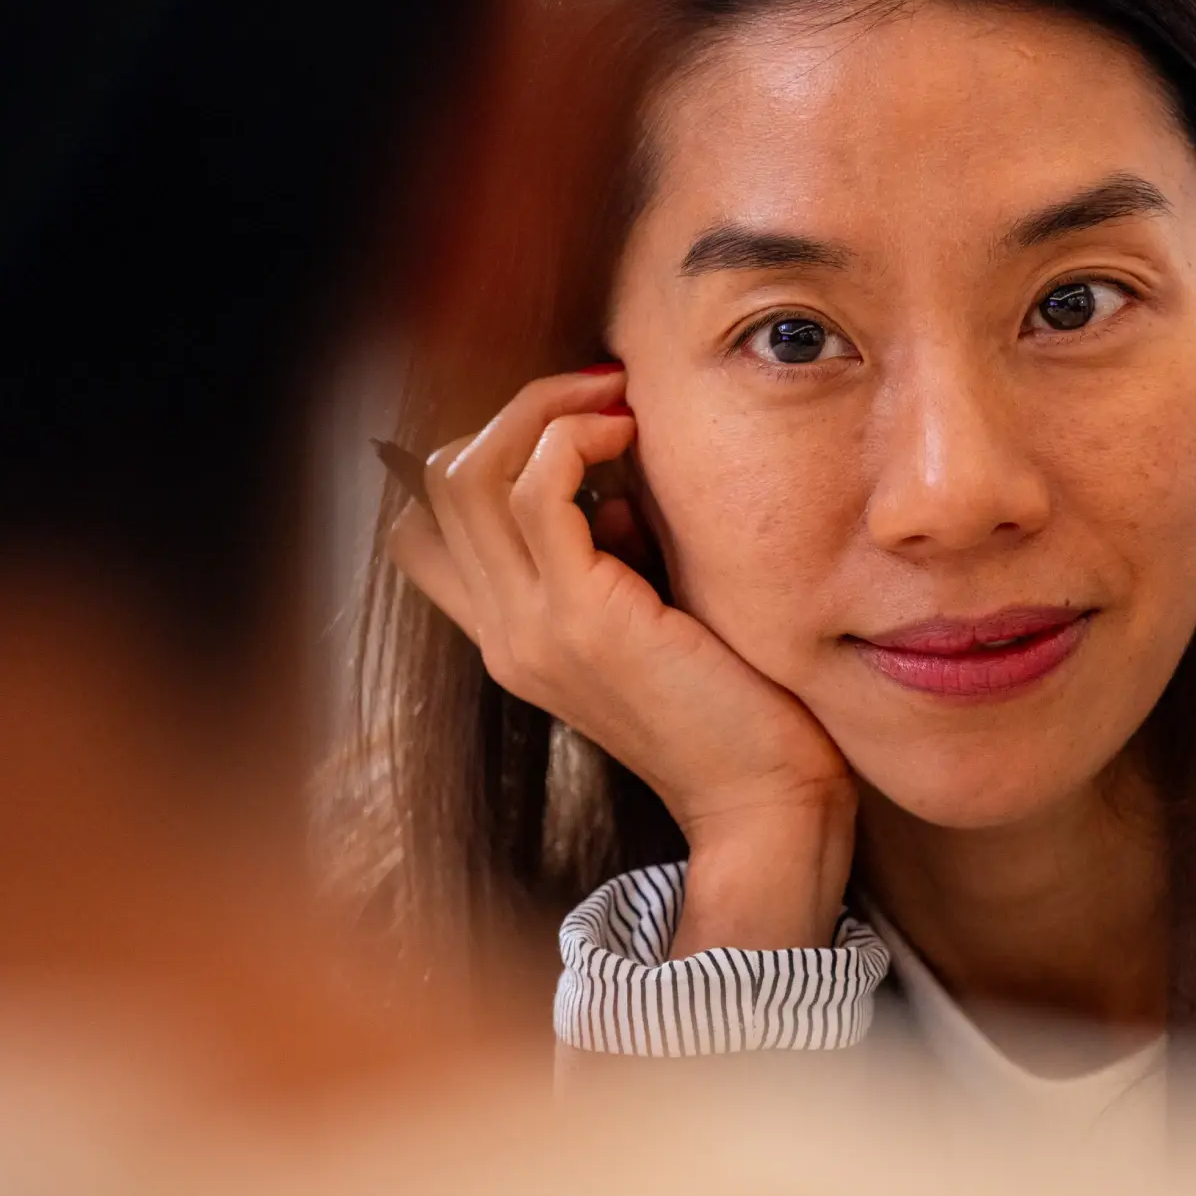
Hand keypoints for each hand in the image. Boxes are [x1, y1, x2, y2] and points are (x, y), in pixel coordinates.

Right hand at [386, 365, 854, 952]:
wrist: (766, 803)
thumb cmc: (738, 709)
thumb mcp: (655, 617)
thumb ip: (614, 558)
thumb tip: (612, 490)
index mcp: (514, 636)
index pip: (428, 526)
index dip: (485, 452)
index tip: (579, 426)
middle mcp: (503, 633)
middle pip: (437, 482)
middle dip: (514, 409)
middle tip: (602, 391)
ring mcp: (531, 629)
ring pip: (467, 473)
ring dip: (539, 409)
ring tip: (616, 403)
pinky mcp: (582, 621)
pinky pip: (533, 489)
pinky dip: (572, 436)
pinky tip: (630, 435)